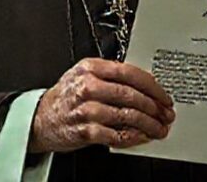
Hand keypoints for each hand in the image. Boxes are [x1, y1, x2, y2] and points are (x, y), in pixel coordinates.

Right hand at [28, 58, 175, 152]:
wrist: (41, 119)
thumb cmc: (66, 97)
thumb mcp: (84, 76)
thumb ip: (111, 76)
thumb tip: (146, 87)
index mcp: (91, 68)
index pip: (129, 72)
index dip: (152, 85)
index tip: (163, 95)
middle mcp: (88, 86)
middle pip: (131, 95)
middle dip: (154, 106)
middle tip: (166, 114)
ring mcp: (87, 109)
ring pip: (127, 115)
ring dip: (149, 124)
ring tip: (159, 128)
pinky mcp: (86, 130)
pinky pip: (117, 134)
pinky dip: (134, 137)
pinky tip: (142, 137)